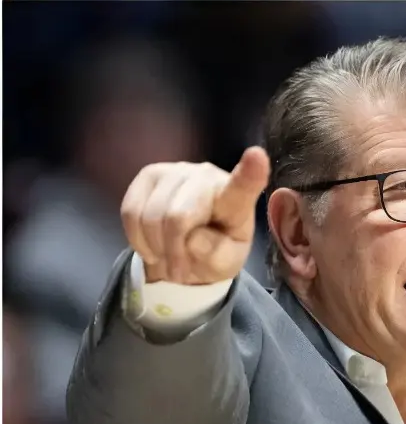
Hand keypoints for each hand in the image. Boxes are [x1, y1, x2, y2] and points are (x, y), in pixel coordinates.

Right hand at [121, 147, 270, 285]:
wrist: (186, 251)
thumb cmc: (214, 252)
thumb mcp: (225, 264)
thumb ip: (216, 256)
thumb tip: (193, 240)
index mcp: (237, 198)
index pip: (244, 185)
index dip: (250, 171)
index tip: (256, 155)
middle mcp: (208, 176)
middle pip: (177, 216)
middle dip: (172, 251)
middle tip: (179, 268)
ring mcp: (177, 171)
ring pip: (150, 215)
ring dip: (154, 247)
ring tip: (167, 254)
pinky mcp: (149, 175)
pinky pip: (130, 212)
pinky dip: (137, 238)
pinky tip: (152, 243)